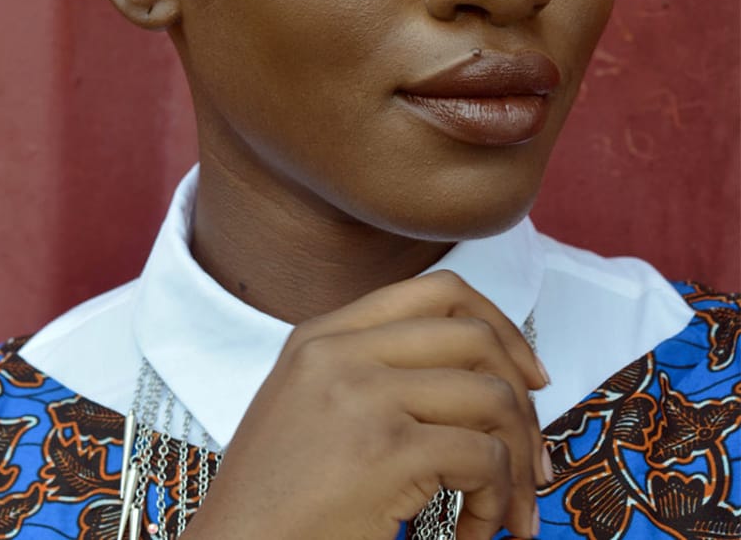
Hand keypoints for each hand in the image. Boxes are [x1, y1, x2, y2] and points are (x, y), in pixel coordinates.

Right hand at [184, 270, 548, 539]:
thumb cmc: (278, 499)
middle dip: (523, 403)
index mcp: (320, 337)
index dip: (499, 327)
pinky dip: (498, 503)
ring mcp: (361, 396)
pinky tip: (473, 532)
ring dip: (518, 463)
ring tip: (504, 509)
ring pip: (492, 397)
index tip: (526, 377)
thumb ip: (371, 376)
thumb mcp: (309, 408)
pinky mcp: (386, 450)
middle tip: (531, 460)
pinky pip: (485, 459)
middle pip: (475, 338)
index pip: (435, 292)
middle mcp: (338, 353)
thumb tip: (482, 381)